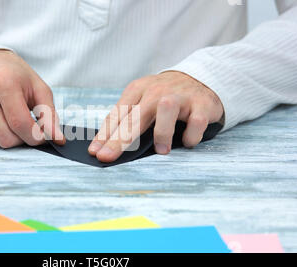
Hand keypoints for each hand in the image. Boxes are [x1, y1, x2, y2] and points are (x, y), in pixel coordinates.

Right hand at [0, 49, 64, 148]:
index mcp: (4, 82)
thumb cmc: (13, 76)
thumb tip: (58, 140)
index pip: (21, 125)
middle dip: (17, 138)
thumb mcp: (37, 88)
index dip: (34, 137)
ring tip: (0, 120)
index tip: (38, 135)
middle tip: (18, 125)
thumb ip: (49, 115)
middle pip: (3, 139)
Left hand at [88, 71, 223, 161]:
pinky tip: (187, 142)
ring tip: (161, 151)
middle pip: (135, 116)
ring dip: (162, 132)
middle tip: (108, 156)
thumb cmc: (164, 96)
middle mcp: (156, 91)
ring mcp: (180, 96)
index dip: (105, 135)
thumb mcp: (142, 100)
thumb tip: (104, 146)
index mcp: (138, 90)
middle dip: (120, 139)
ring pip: (166, 110)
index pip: (118, 115)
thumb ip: (126, 119)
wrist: (200, 79)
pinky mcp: (202, 104)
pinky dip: (191, 135)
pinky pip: (195, 121)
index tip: (95, 152)